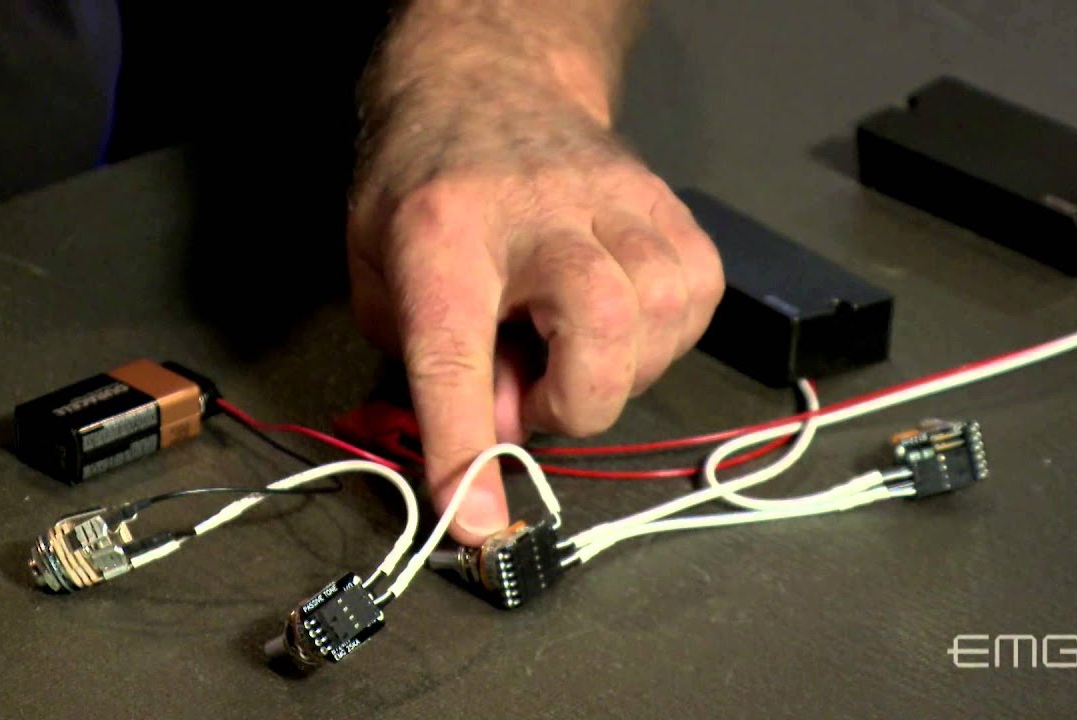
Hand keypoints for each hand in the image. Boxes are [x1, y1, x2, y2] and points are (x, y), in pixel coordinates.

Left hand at [347, 6, 722, 545]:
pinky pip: (698, 294)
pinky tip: (621, 325)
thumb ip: (427, 362)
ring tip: (573, 350)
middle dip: (576, 400)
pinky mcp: (667, 204)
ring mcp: (615, 199)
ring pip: (660, 312)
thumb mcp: (379, 273)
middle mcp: (538, 210)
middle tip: (535, 400)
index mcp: (441, 230)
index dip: (466, 447)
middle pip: (598, 321)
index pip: (452, 350)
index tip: (479, 519)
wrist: (490, 83)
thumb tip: (499, 432)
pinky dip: (664, 337)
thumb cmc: (428, 185)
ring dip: (620, 368)